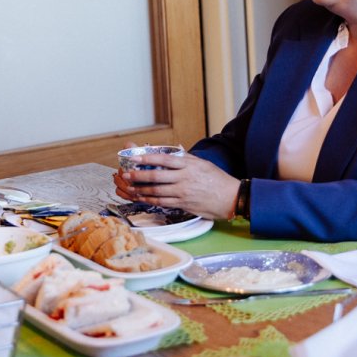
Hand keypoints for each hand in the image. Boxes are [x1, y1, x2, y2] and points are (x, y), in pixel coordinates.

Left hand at [115, 151, 239, 219]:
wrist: (230, 198)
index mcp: (189, 165)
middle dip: (138, 176)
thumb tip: (172, 151)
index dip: (147, 158)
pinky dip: (150, 200)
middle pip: (156, 176)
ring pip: (156, 191)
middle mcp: (184, 178)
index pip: (164, 159)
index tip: (134, 157)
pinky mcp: (183, 204)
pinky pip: (162, 202)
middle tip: (126, 175)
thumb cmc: (217, 179)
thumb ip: (186, 158)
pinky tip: (143, 198)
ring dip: (141, 190)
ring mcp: (183, 192)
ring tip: (130, 188)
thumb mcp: (202, 164)